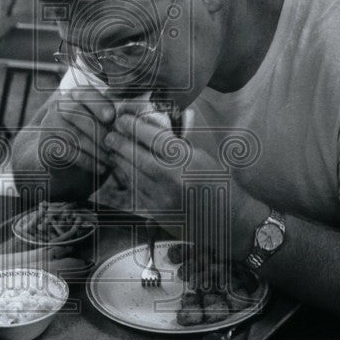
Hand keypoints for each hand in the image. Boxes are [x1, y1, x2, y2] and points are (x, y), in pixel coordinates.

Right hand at [40, 86, 114, 177]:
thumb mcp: (102, 122)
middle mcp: (59, 104)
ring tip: (111, 159)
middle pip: (79, 114)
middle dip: (100, 131)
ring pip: (74, 134)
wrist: (63, 156)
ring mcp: (50, 122)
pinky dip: (88, 161)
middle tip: (116, 145)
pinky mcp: (45, 142)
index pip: (85, 93)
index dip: (98, 104)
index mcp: (75, 94)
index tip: (111, 117)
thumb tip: (129, 115)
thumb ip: (112, 116)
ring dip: (96, 149)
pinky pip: (68, 151)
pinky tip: (101, 168)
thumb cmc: (91, 136)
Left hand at [105, 109, 267, 251]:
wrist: (229, 220)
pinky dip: (126, 178)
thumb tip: (163, 124)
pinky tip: (121, 169)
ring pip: (132, 175)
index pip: (155, 138)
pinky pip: (135, 192)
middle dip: (120, 142)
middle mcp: (173, 179)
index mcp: (188, 160)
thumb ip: (182, 141)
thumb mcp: (205, 156)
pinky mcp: (158, 213)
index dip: (135, 126)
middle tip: (110, 133)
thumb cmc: (219, 184)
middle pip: (138, 156)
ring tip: (112, 149)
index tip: (124, 119)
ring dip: (119, 160)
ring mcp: (163, 198)